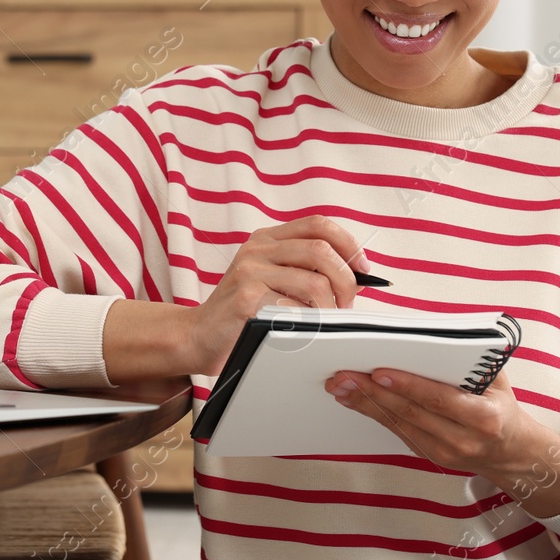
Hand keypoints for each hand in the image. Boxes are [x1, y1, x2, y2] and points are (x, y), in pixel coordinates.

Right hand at [186, 214, 371, 376]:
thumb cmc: (241, 312)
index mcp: (266, 239)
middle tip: (347, 303)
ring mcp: (250, 272)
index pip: (318, 224)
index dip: (348, 244)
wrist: (197, 335)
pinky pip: (296, 308)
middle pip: (322, 250)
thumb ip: (303, 270)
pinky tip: (302, 329)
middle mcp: (257, 249)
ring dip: (331, 307)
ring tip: (326, 321)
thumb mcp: (270, 279)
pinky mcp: (246, 299)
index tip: (362, 268)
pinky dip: (309, 322)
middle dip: (346, 280)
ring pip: (314, 283)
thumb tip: (355, 275)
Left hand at [322, 366, 538, 475]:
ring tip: (340, 386)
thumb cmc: (501, 406)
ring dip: (365, 404)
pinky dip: (374, 414)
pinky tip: (354, 400)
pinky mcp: (430, 457)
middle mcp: (463, 439)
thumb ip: (470, 360)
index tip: (378, 373)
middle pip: (411, 413)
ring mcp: (445, 453)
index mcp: (484, 417)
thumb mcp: (497, 380)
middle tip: (344, 375)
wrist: (512, 452)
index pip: (439, 399)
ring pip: (398, 424)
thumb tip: (430, 334)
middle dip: (373, 393)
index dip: (407, 386)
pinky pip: (397, 432)